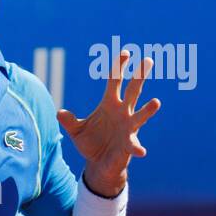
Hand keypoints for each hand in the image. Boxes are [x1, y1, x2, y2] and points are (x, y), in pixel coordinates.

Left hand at [57, 49, 161, 196]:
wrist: (98, 163)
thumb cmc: (90, 142)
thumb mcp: (76, 131)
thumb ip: (69, 121)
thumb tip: (59, 113)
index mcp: (109, 104)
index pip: (114, 82)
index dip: (118, 68)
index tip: (125, 53)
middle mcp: (122, 112)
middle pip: (133, 91)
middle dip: (139, 76)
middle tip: (147, 60)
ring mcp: (128, 127)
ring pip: (140, 115)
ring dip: (148, 110)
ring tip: (156, 102)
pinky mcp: (129, 144)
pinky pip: (134, 145)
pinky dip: (137, 147)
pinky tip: (141, 151)